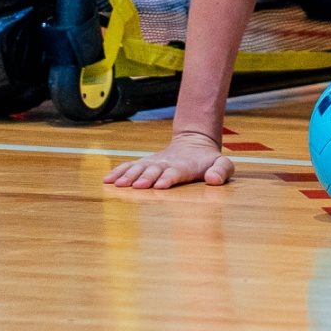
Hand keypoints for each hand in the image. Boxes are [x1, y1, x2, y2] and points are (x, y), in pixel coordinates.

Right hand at [104, 130, 234, 189]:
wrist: (194, 144)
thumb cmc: (209, 161)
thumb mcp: (223, 164)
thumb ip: (222, 170)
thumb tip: (213, 180)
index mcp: (184, 166)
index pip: (175, 172)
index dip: (167, 178)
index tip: (159, 185)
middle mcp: (166, 164)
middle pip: (154, 170)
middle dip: (145, 178)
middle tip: (136, 186)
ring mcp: (154, 163)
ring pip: (139, 168)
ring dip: (128, 176)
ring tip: (117, 184)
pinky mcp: (145, 164)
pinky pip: (130, 166)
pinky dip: (119, 172)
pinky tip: (107, 180)